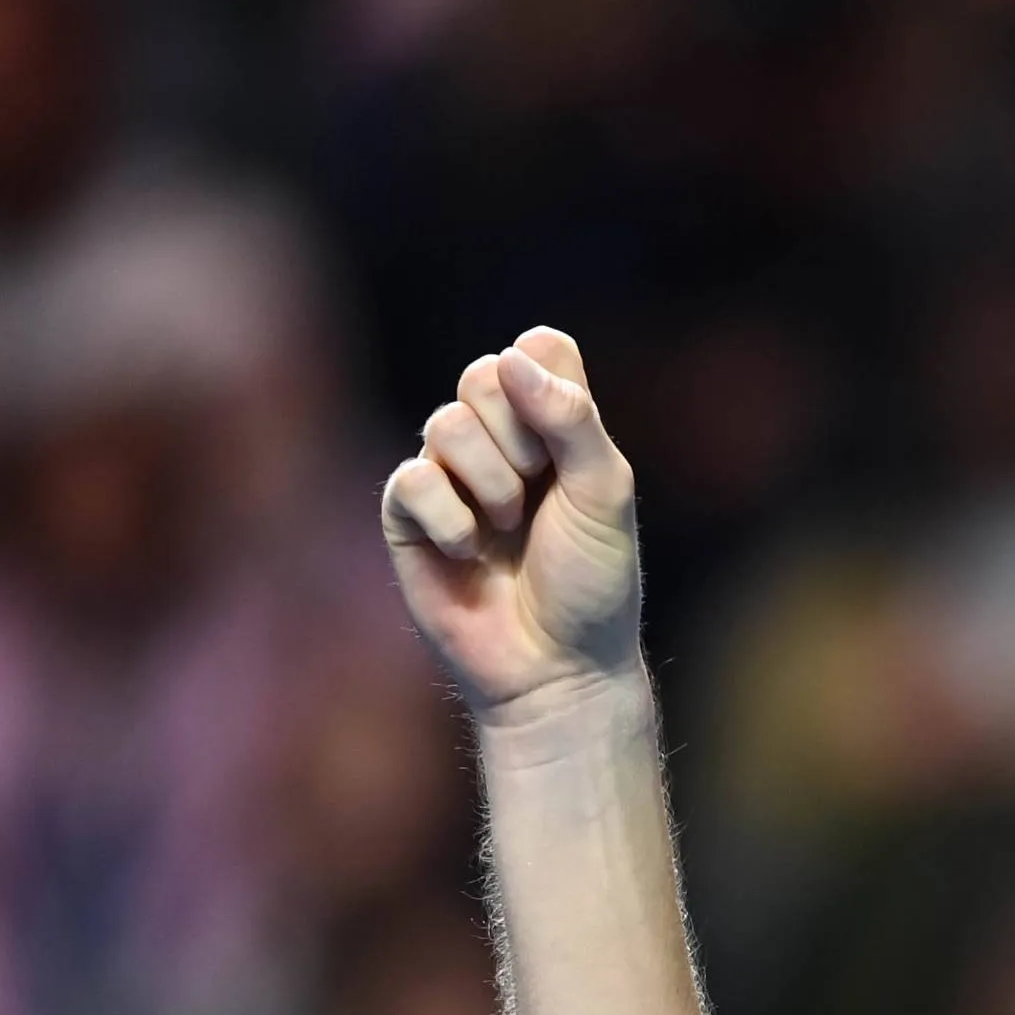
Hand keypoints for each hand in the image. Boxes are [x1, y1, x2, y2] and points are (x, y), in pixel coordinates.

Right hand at [380, 328, 642, 720]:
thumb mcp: (606, 493)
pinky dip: (451, 518)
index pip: (536, 347)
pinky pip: (412, 480)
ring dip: (490, 482)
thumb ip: (572, 418)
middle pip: (482, 375)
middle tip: (539, 494)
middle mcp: (497, 439)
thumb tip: (511, 356)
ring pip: (444, 423)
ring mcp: (449, 476)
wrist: (558, 666)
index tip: (567, 440)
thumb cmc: (593, 582)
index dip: (546, 382)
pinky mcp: (409, 518)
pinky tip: (471, 553)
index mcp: (552, 424)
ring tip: (509, 529)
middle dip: (520, 438)